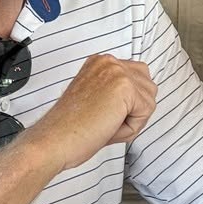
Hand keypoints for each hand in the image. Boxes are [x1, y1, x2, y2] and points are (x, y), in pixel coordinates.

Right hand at [18, 55, 155, 171]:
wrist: (53, 141)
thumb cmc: (69, 129)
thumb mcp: (96, 98)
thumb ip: (117, 91)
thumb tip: (142, 98)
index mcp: (101, 63)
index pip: (138, 78)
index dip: (127, 104)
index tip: (103, 114)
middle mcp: (109, 62)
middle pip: (148, 88)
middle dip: (133, 111)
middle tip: (105, 122)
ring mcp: (117, 72)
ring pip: (149, 101)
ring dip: (132, 120)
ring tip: (105, 124)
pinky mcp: (124, 86)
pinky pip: (146, 112)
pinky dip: (131, 128)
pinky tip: (108, 127)